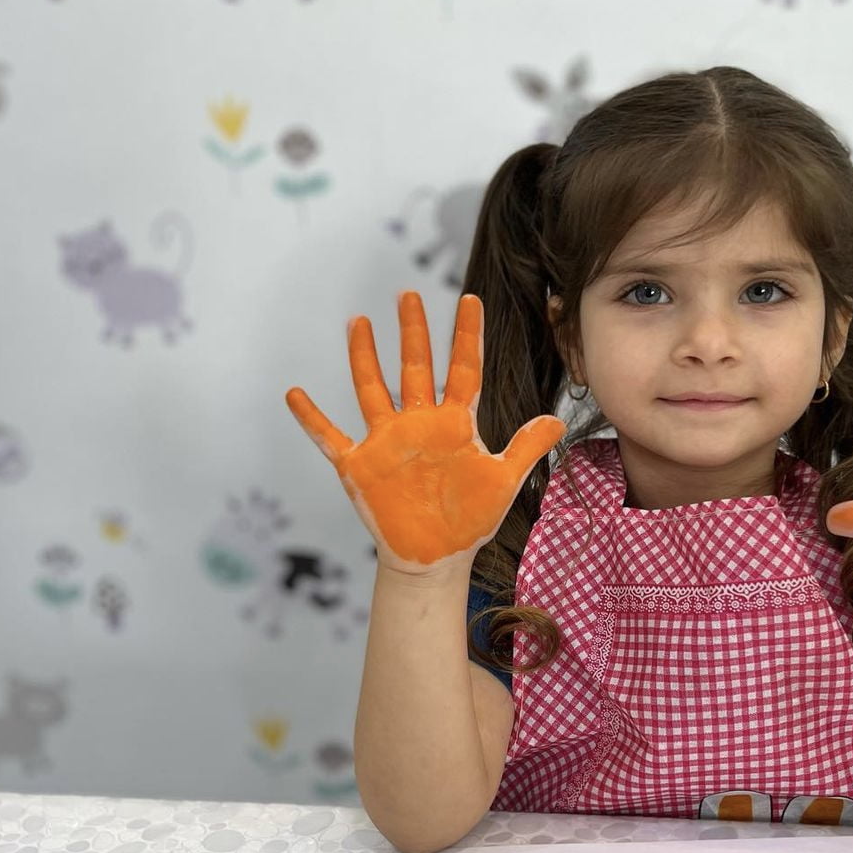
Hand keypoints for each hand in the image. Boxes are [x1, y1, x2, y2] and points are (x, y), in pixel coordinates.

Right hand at [286, 291, 565, 575]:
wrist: (436, 558)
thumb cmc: (470, 520)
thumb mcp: (503, 481)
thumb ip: (526, 447)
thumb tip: (558, 420)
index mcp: (454, 424)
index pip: (463, 370)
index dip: (467, 336)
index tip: (470, 300)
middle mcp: (418, 424)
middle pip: (415, 368)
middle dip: (413, 332)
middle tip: (409, 294)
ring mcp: (387, 442)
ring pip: (372, 389)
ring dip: (364, 357)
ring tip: (358, 321)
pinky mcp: (360, 466)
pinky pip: (330, 437)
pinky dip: (311, 419)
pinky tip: (294, 394)